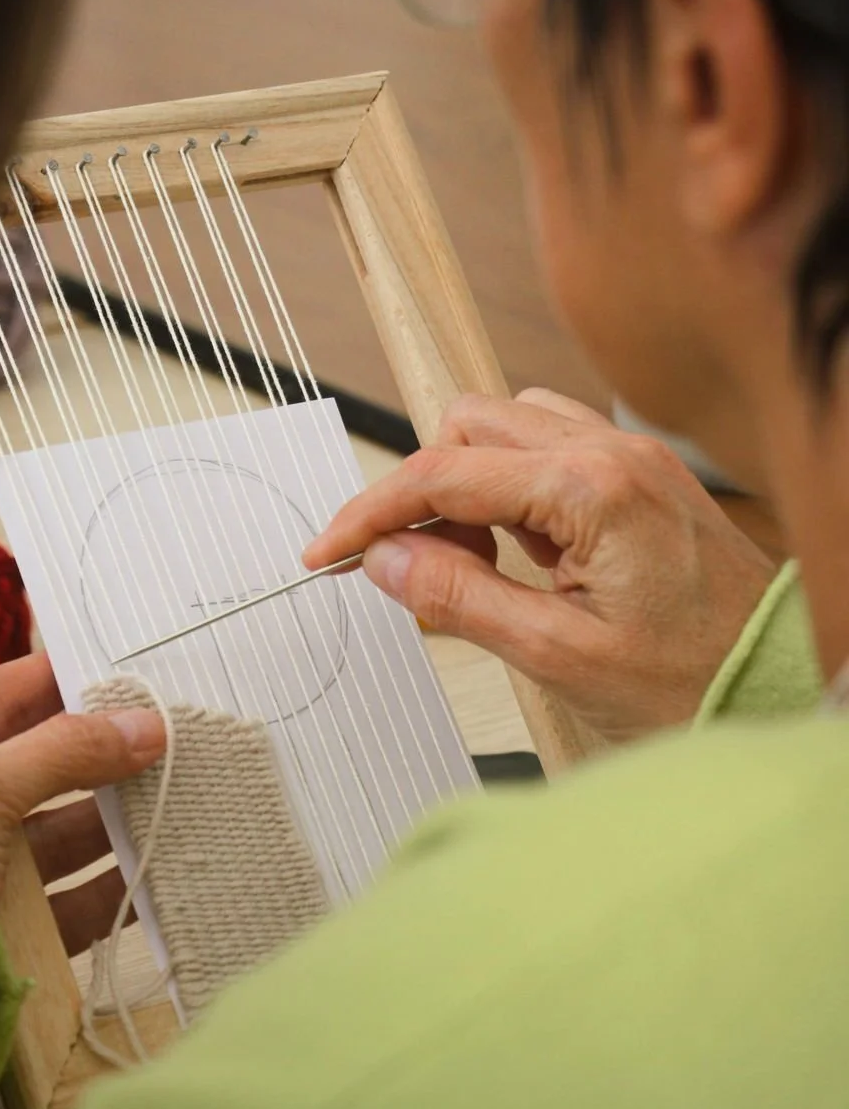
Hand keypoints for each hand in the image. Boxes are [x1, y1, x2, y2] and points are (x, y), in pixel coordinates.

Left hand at [0, 654, 165, 954]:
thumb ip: (63, 751)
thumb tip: (145, 725)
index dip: (38, 688)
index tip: (100, 672)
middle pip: (20, 774)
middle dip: (87, 758)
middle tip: (151, 734)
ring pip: (47, 840)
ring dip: (106, 821)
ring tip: (164, 795)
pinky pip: (62, 905)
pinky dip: (107, 887)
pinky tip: (151, 867)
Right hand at [304, 390, 775, 742]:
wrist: (780, 683)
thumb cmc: (693, 680)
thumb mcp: (558, 655)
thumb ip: (461, 598)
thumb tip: (384, 561)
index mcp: (592, 489)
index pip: (443, 475)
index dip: (370, 512)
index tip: (328, 551)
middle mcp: (611, 451)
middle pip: (469, 426)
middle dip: (422, 490)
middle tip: (415, 567)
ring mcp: (628, 455)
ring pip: (506, 427)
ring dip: (467, 483)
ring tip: (474, 562)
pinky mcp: (637, 472)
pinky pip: (548, 447)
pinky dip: (511, 487)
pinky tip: (523, 550)